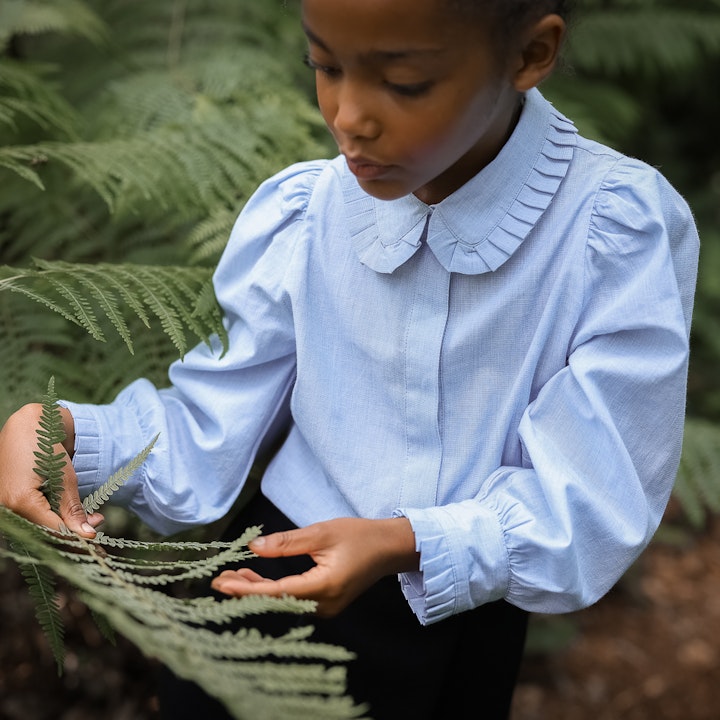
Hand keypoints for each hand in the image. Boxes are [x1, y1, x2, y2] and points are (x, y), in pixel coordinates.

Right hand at [0, 404, 101, 536]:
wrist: (26, 428)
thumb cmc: (45, 447)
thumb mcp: (65, 478)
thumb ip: (72, 508)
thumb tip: (87, 534)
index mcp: (20, 501)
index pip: (53, 529)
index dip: (76, 535)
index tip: (96, 538)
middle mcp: (8, 508)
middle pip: (45, 530)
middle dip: (73, 531)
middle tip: (97, 525)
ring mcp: (6, 506)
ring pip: (40, 524)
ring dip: (65, 523)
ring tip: (92, 517)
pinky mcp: (9, 502)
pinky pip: (34, 516)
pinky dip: (54, 516)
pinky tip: (73, 513)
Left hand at [211, 516, 418, 616]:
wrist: (389, 548)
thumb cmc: (359, 536)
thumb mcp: (321, 532)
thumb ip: (286, 543)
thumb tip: (252, 548)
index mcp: (324, 587)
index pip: (277, 592)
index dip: (246, 589)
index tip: (222, 583)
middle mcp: (324, 605)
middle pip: (277, 602)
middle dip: (246, 591)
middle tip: (219, 579)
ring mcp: (326, 608)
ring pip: (283, 603)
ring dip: (257, 591)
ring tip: (233, 577)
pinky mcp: (326, 604)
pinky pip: (292, 601)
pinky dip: (272, 591)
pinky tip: (256, 580)